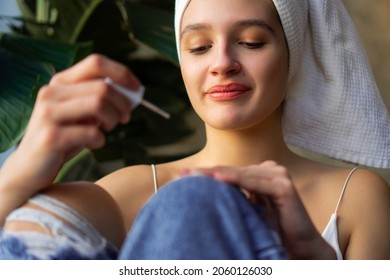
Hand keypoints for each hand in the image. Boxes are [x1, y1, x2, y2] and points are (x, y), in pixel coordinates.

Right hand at [0, 54, 139, 199]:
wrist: (29, 168)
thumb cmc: (61, 138)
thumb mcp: (79, 114)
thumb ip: (97, 100)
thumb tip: (130, 92)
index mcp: (60, 83)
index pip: (95, 62)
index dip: (121, 73)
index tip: (136, 88)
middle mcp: (51, 93)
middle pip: (103, 87)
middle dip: (123, 104)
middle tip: (125, 118)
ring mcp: (48, 114)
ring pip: (99, 104)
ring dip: (113, 119)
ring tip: (109, 128)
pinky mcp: (51, 136)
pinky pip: (92, 132)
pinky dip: (100, 139)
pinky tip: (94, 144)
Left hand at [184, 161, 336, 258]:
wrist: (300, 247)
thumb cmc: (272, 230)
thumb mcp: (247, 210)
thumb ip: (234, 197)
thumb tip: (204, 194)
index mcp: (260, 174)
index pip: (228, 172)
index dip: (206, 173)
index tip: (182, 176)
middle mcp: (270, 170)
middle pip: (231, 171)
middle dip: (205, 173)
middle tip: (182, 174)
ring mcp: (278, 175)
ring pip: (240, 174)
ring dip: (215, 175)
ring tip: (193, 176)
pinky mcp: (283, 185)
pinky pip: (254, 182)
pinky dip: (236, 180)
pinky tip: (217, 178)